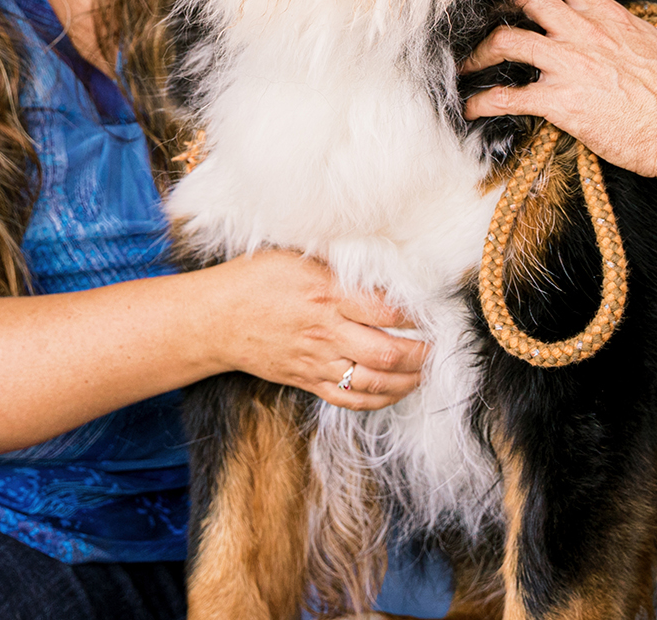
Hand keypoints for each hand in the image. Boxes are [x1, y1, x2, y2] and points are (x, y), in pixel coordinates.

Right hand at [207, 250, 427, 409]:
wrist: (214, 318)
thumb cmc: (257, 279)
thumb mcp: (299, 256)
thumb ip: (342, 264)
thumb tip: (383, 260)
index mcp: (327, 295)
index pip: (386, 310)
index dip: (418, 313)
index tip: (436, 309)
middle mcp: (325, 332)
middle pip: (386, 353)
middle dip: (422, 353)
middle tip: (441, 346)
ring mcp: (316, 362)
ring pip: (373, 383)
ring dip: (407, 380)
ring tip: (427, 371)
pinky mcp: (307, 381)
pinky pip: (350, 400)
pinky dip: (379, 400)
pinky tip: (397, 391)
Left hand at [461, 0, 656, 199]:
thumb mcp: (650, 42)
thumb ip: (622, 27)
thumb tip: (613, 23)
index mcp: (605, 14)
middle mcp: (581, 30)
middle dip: (497, 5)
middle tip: (481, 18)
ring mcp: (567, 63)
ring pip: (506, 40)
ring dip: (479, 53)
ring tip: (467, 65)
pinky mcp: (558, 100)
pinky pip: (507, 96)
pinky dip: (482, 102)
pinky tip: (471, 108)